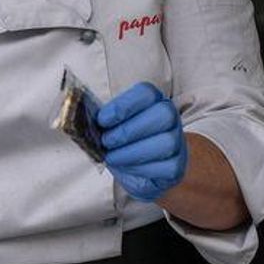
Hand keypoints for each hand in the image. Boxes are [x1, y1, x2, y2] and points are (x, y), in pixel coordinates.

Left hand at [96, 82, 187, 201]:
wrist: (140, 168)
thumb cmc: (125, 143)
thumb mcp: (112, 127)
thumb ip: (104, 121)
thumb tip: (86, 121)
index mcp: (152, 101)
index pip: (146, 94)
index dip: (123, 106)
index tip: (102, 120)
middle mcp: (169, 117)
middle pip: (161, 115)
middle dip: (128, 130)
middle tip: (106, 141)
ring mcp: (177, 141)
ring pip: (165, 142)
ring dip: (132, 152)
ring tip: (112, 157)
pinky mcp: (176, 165)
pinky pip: (165, 166)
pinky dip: (141, 169)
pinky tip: (126, 167)